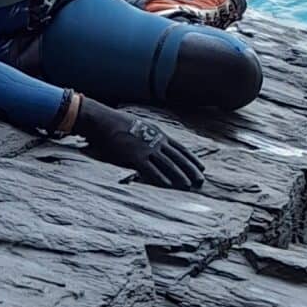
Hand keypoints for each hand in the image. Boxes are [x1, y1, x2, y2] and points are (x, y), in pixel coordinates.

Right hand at [72, 97, 205, 190]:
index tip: (201, 166)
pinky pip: (151, 169)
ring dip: (180, 175)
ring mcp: (147, 148)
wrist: (105, 121)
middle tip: (201, 179)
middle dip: (191, 169)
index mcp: (158, 133)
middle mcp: (156, 141)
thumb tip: (154, 142)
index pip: (180, 148)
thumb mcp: (140, 125)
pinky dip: (161, 178)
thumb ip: (149, 135)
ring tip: (188, 185)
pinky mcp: (136, 156)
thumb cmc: (118, 123)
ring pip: (168, 164)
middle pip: (178, 157)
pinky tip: (169, 185)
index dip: (192, 158)